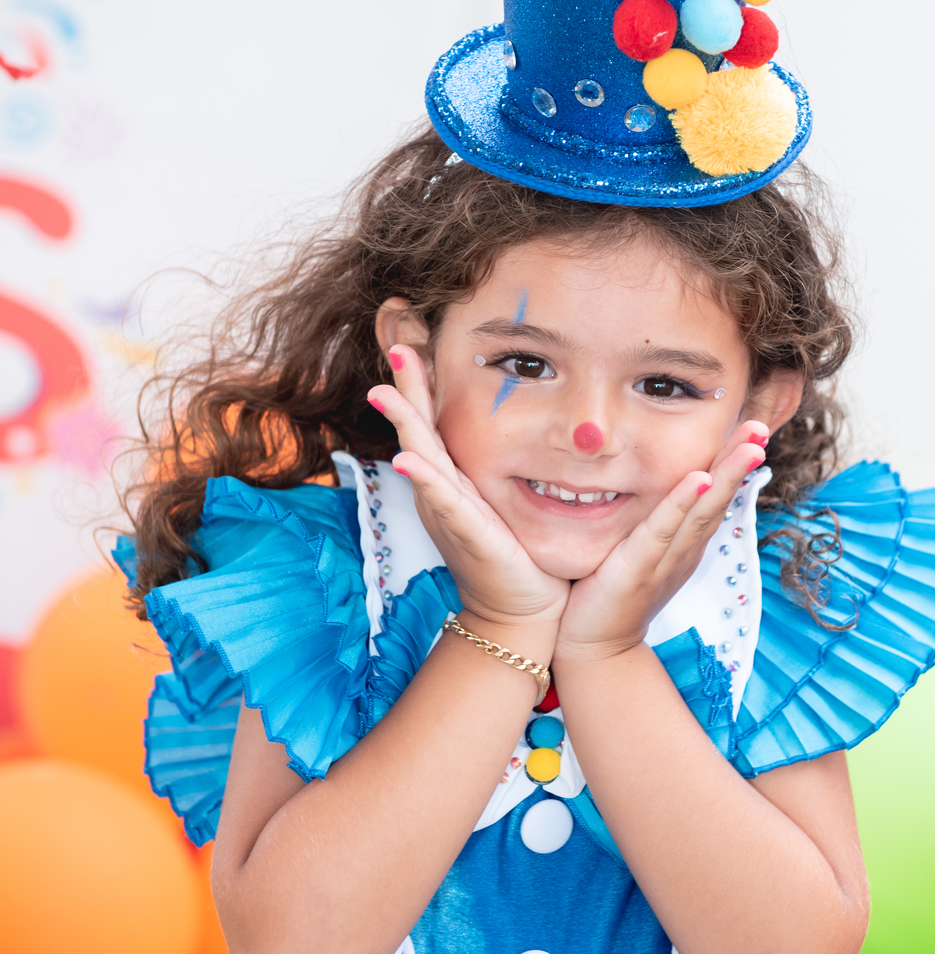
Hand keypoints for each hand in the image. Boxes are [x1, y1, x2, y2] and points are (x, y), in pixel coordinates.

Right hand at [367, 350, 568, 628]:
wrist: (521, 614)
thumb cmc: (518, 556)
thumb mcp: (504, 501)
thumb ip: (506, 465)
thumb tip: (530, 427)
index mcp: (454, 480)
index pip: (433, 422)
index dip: (421, 384)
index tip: (413, 340)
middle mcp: (444, 491)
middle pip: (419, 429)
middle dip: (407, 388)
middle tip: (396, 344)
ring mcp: (450, 513)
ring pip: (422, 458)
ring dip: (404, 423)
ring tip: (384, 389)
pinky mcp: (466, 534)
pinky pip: (442, 502)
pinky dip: (423, 480)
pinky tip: (406, 459)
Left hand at [553, 424, 767, 661]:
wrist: (595, 648)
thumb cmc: (609, 595)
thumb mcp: (637, 551)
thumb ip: (648, 522)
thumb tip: (644, 484)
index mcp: (685, 543)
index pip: (714, 496)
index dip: (733, 464)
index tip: (751, 431)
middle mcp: (684, 549)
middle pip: (719, 498)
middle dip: (740, 462)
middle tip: (761, 427)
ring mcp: (666, 558)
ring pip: (703, 510)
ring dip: (727, 476)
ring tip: (750, 445)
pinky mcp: (641, 567)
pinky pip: (665, 530)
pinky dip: (683, 503)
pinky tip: (700, 479)